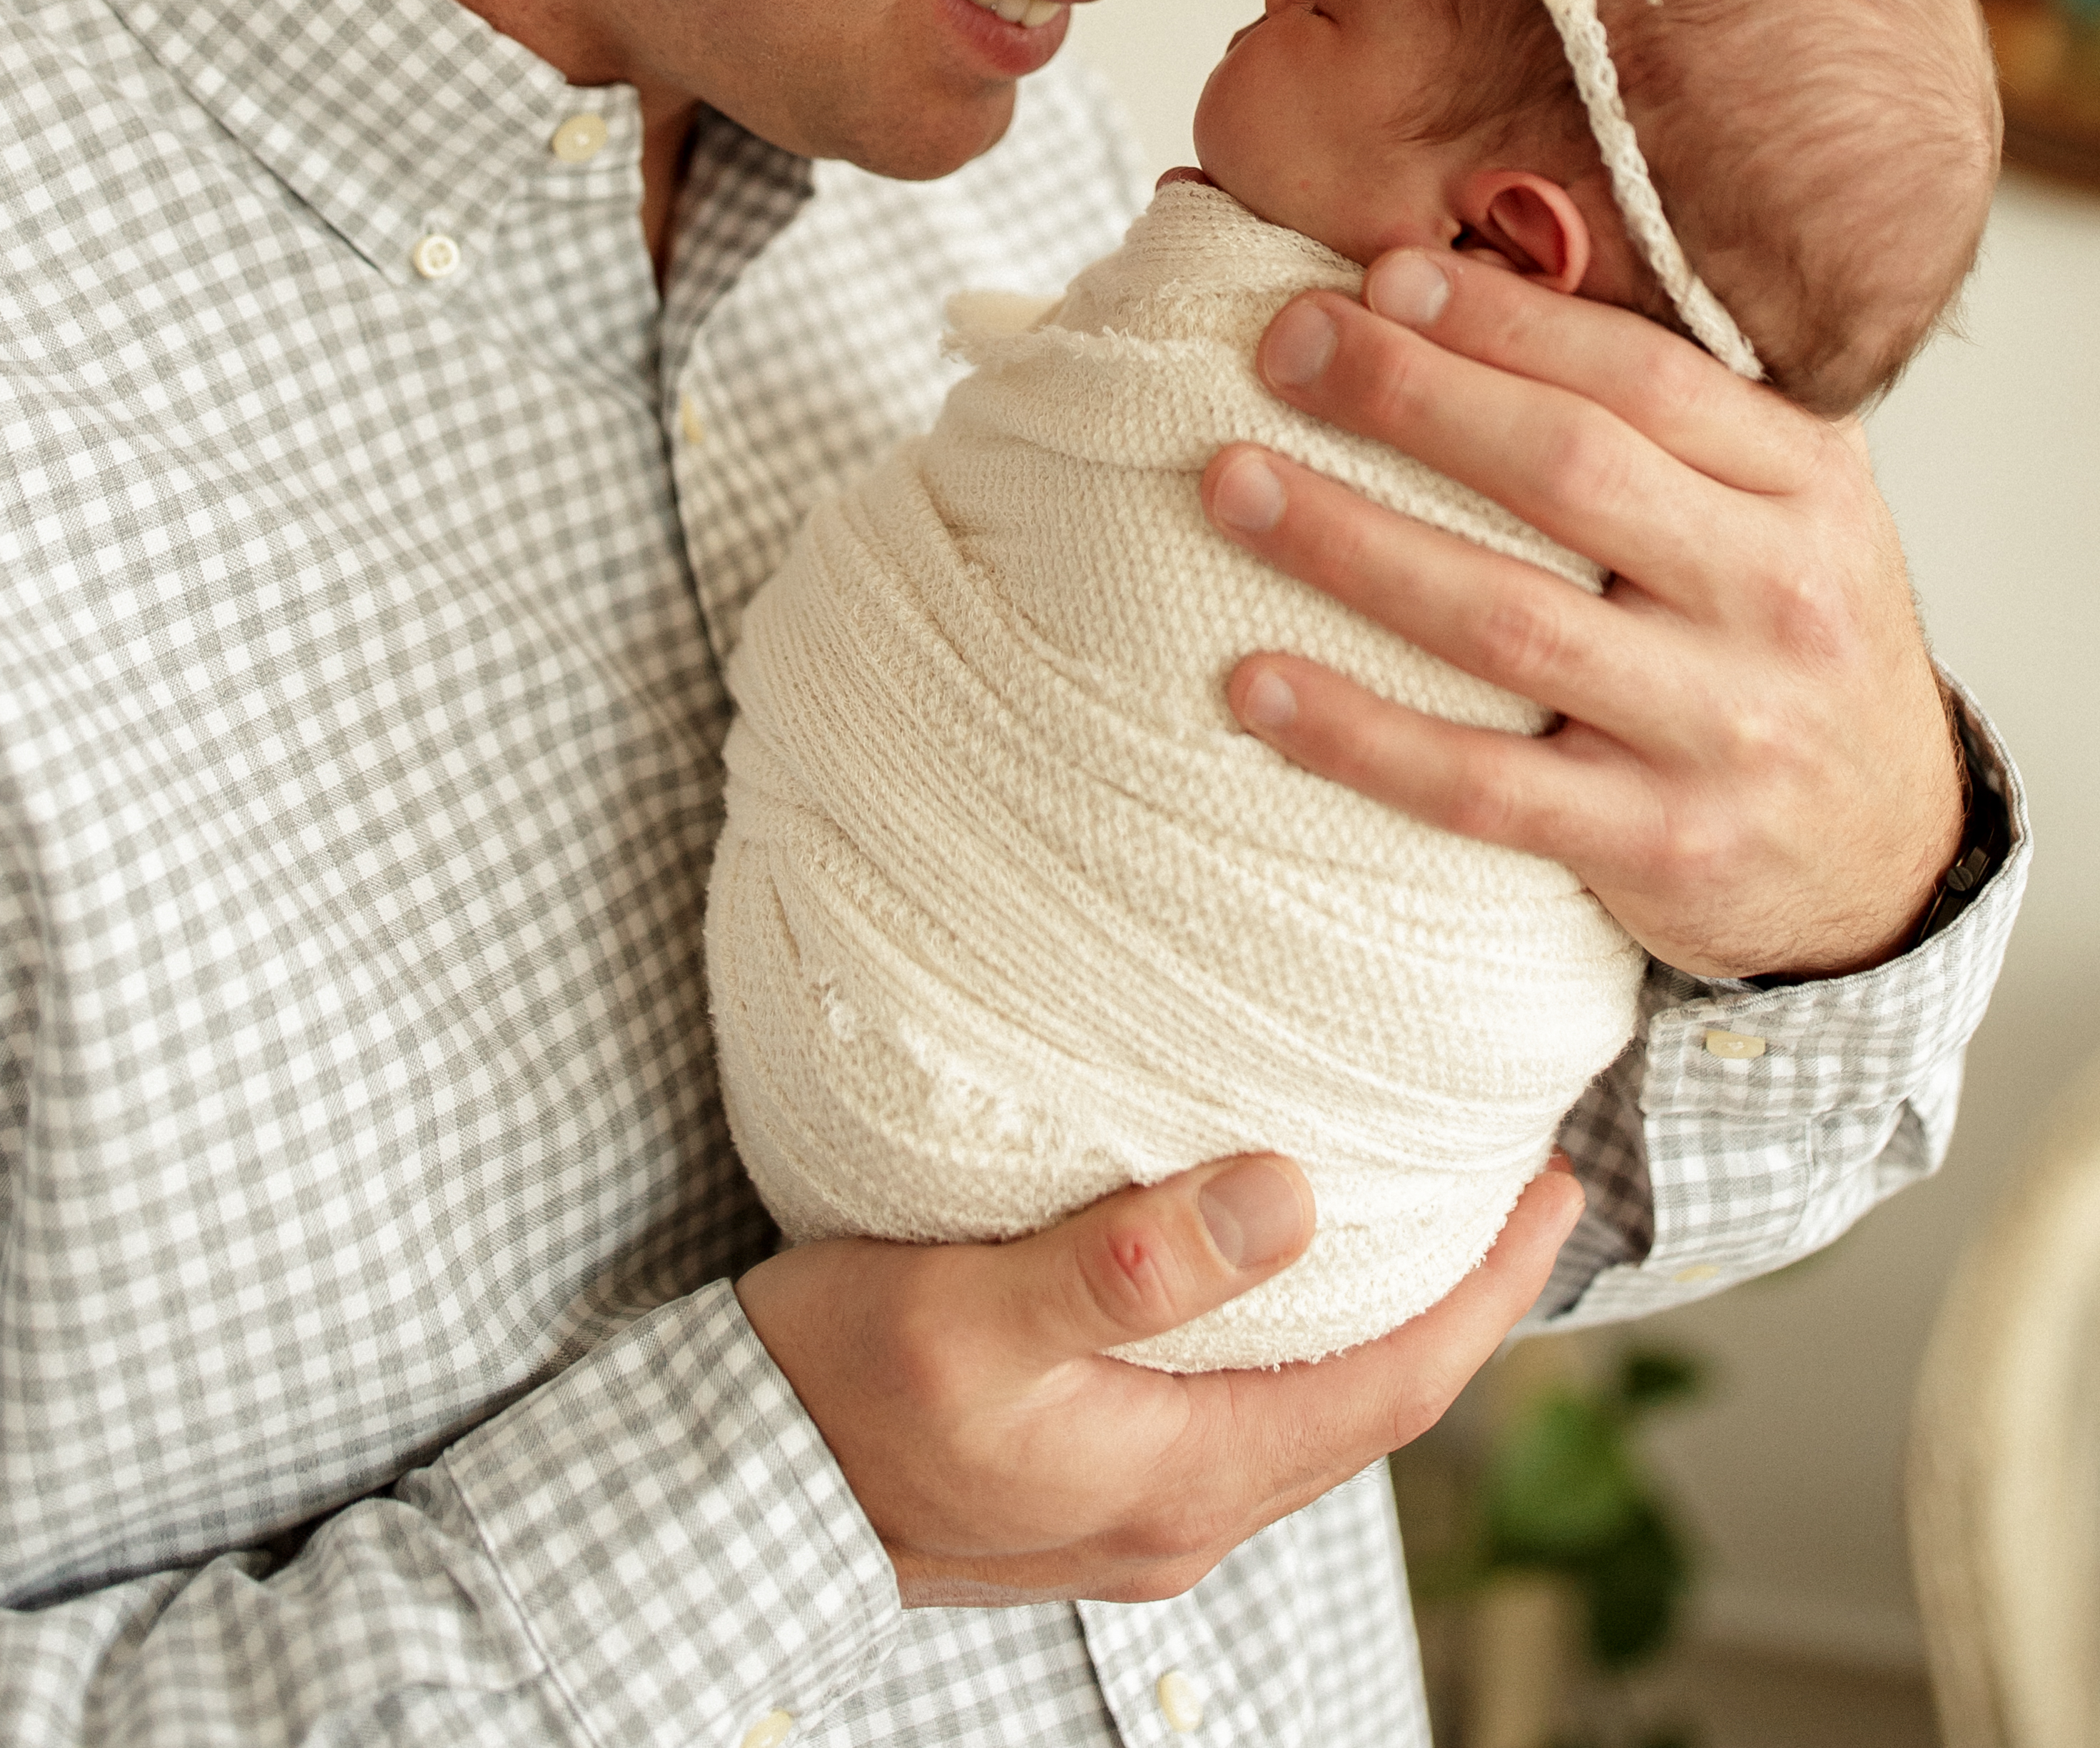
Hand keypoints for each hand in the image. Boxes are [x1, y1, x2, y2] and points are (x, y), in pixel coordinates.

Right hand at [735, 1152, 1580, 1607]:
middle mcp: (1181, 1509)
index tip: (1559, 1188)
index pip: (1399, 1386)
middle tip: (1511, 1184)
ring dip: (1372, 1316)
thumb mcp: (974, 1317)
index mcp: (1184, 1478)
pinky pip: (1235, 1406)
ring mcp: (1133, 1505)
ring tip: (1411, 1211)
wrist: (723, 1496)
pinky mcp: (1083, 1477)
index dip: (1492, 1288)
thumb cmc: (836, 1397)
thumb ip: (1128, 1265)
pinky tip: (1266, 1269)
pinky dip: (1285, 1334)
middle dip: (1456, 1297)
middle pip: (1372, 1404)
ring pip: (1305, 1407)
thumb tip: (1289, 1195)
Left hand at [1201, 250, 1964, 980]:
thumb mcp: (1780, 500)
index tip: (1378, 275)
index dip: (1504, 318)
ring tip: (1231, 486)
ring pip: (1508, 622)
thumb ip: (1666, 400)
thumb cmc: (1788, 634)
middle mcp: (1779, 597)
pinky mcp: (1662, 849)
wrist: (1892, 852)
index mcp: (1808, 484)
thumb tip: (1467, 264)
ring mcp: (1723, 729)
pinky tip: (1254, 684)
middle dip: (1409, 396)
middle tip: (1282, 348)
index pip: (1644, 373)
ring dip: (1351, 546)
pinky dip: (1358, 735)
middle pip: (1569, 471)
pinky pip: (1482, 789)